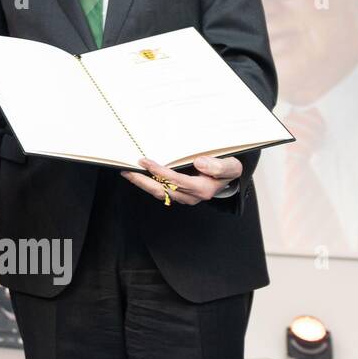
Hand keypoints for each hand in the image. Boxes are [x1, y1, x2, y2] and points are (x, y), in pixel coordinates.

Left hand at [121, 155, 242, 205]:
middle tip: (126, 171)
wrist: (229, 178)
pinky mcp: (178, 195)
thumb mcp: (231, 166)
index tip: (145, 161)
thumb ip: (219, 166)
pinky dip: (147, 183)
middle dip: (142, 181)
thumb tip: (200, 163)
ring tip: (127, 173)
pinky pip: (160, 190)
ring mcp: (183, 197)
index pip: (175, 181)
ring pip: (158, 192)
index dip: (159, 171)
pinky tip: (138, 176)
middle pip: (161, 190)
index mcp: (202, 189)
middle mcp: (190, 196)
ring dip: (142, 183)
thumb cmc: (228, 169)